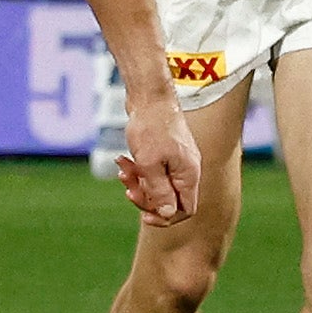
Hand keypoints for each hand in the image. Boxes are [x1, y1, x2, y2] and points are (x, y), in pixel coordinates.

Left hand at [115, 85, 200, 227]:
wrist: (148, 94)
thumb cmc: (151, 127)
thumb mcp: (150, 164)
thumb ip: (159, 192)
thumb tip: (168, 215)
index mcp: (189, 174)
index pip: (186, 210)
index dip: (165, 217)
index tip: (144, 216)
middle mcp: (187, 169)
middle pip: (169, 199)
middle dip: (146, 197)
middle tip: (128, 189)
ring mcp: (176, 159)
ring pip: (158, 184)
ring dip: (138, 182)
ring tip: (122, 170)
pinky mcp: (165, 151)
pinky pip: (152, 169)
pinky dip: (138, 169)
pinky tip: (122, 161)